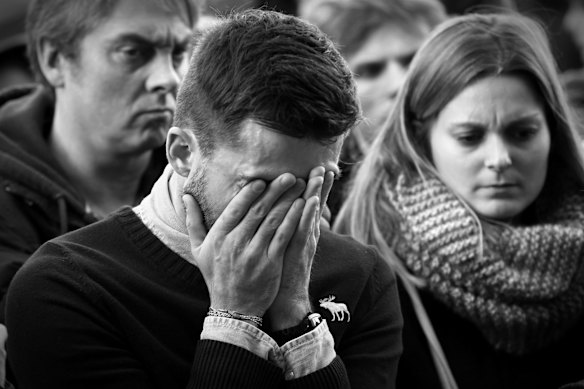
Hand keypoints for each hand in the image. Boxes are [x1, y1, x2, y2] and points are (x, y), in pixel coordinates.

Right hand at [183, 173, 305, 317]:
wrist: (233, 309)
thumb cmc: (216, 276)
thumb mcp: (198, 249)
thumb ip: (193, 221)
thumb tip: (186, 196)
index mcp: (218, 237)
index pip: (236, 208)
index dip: (250, 192)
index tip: (262, 179)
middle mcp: (235, 243)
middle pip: (258, 210)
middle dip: (275, 190)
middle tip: (289, 175)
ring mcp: (254, 254)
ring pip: (273, 220)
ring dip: (288, 200)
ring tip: (300, 186)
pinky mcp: (271, 263)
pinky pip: (284, 236)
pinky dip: (294, 219)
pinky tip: (303, 206)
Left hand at [268, 167, 334, 329]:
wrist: (284, 301)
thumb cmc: (278, 272)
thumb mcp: (280, 245)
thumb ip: (281, 228)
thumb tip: (275, 213)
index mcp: (301, 232)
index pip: (308, 205)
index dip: (315, 188)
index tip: (319, 168)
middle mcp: (306, 235)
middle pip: (314, 206)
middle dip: (319, 185)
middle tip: (323, 165)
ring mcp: (304, 244)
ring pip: (311, 215)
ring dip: (317, 194)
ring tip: (321, 175)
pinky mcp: (298, 253)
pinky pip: (304, 231)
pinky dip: (308, 216)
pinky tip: (312, 202)